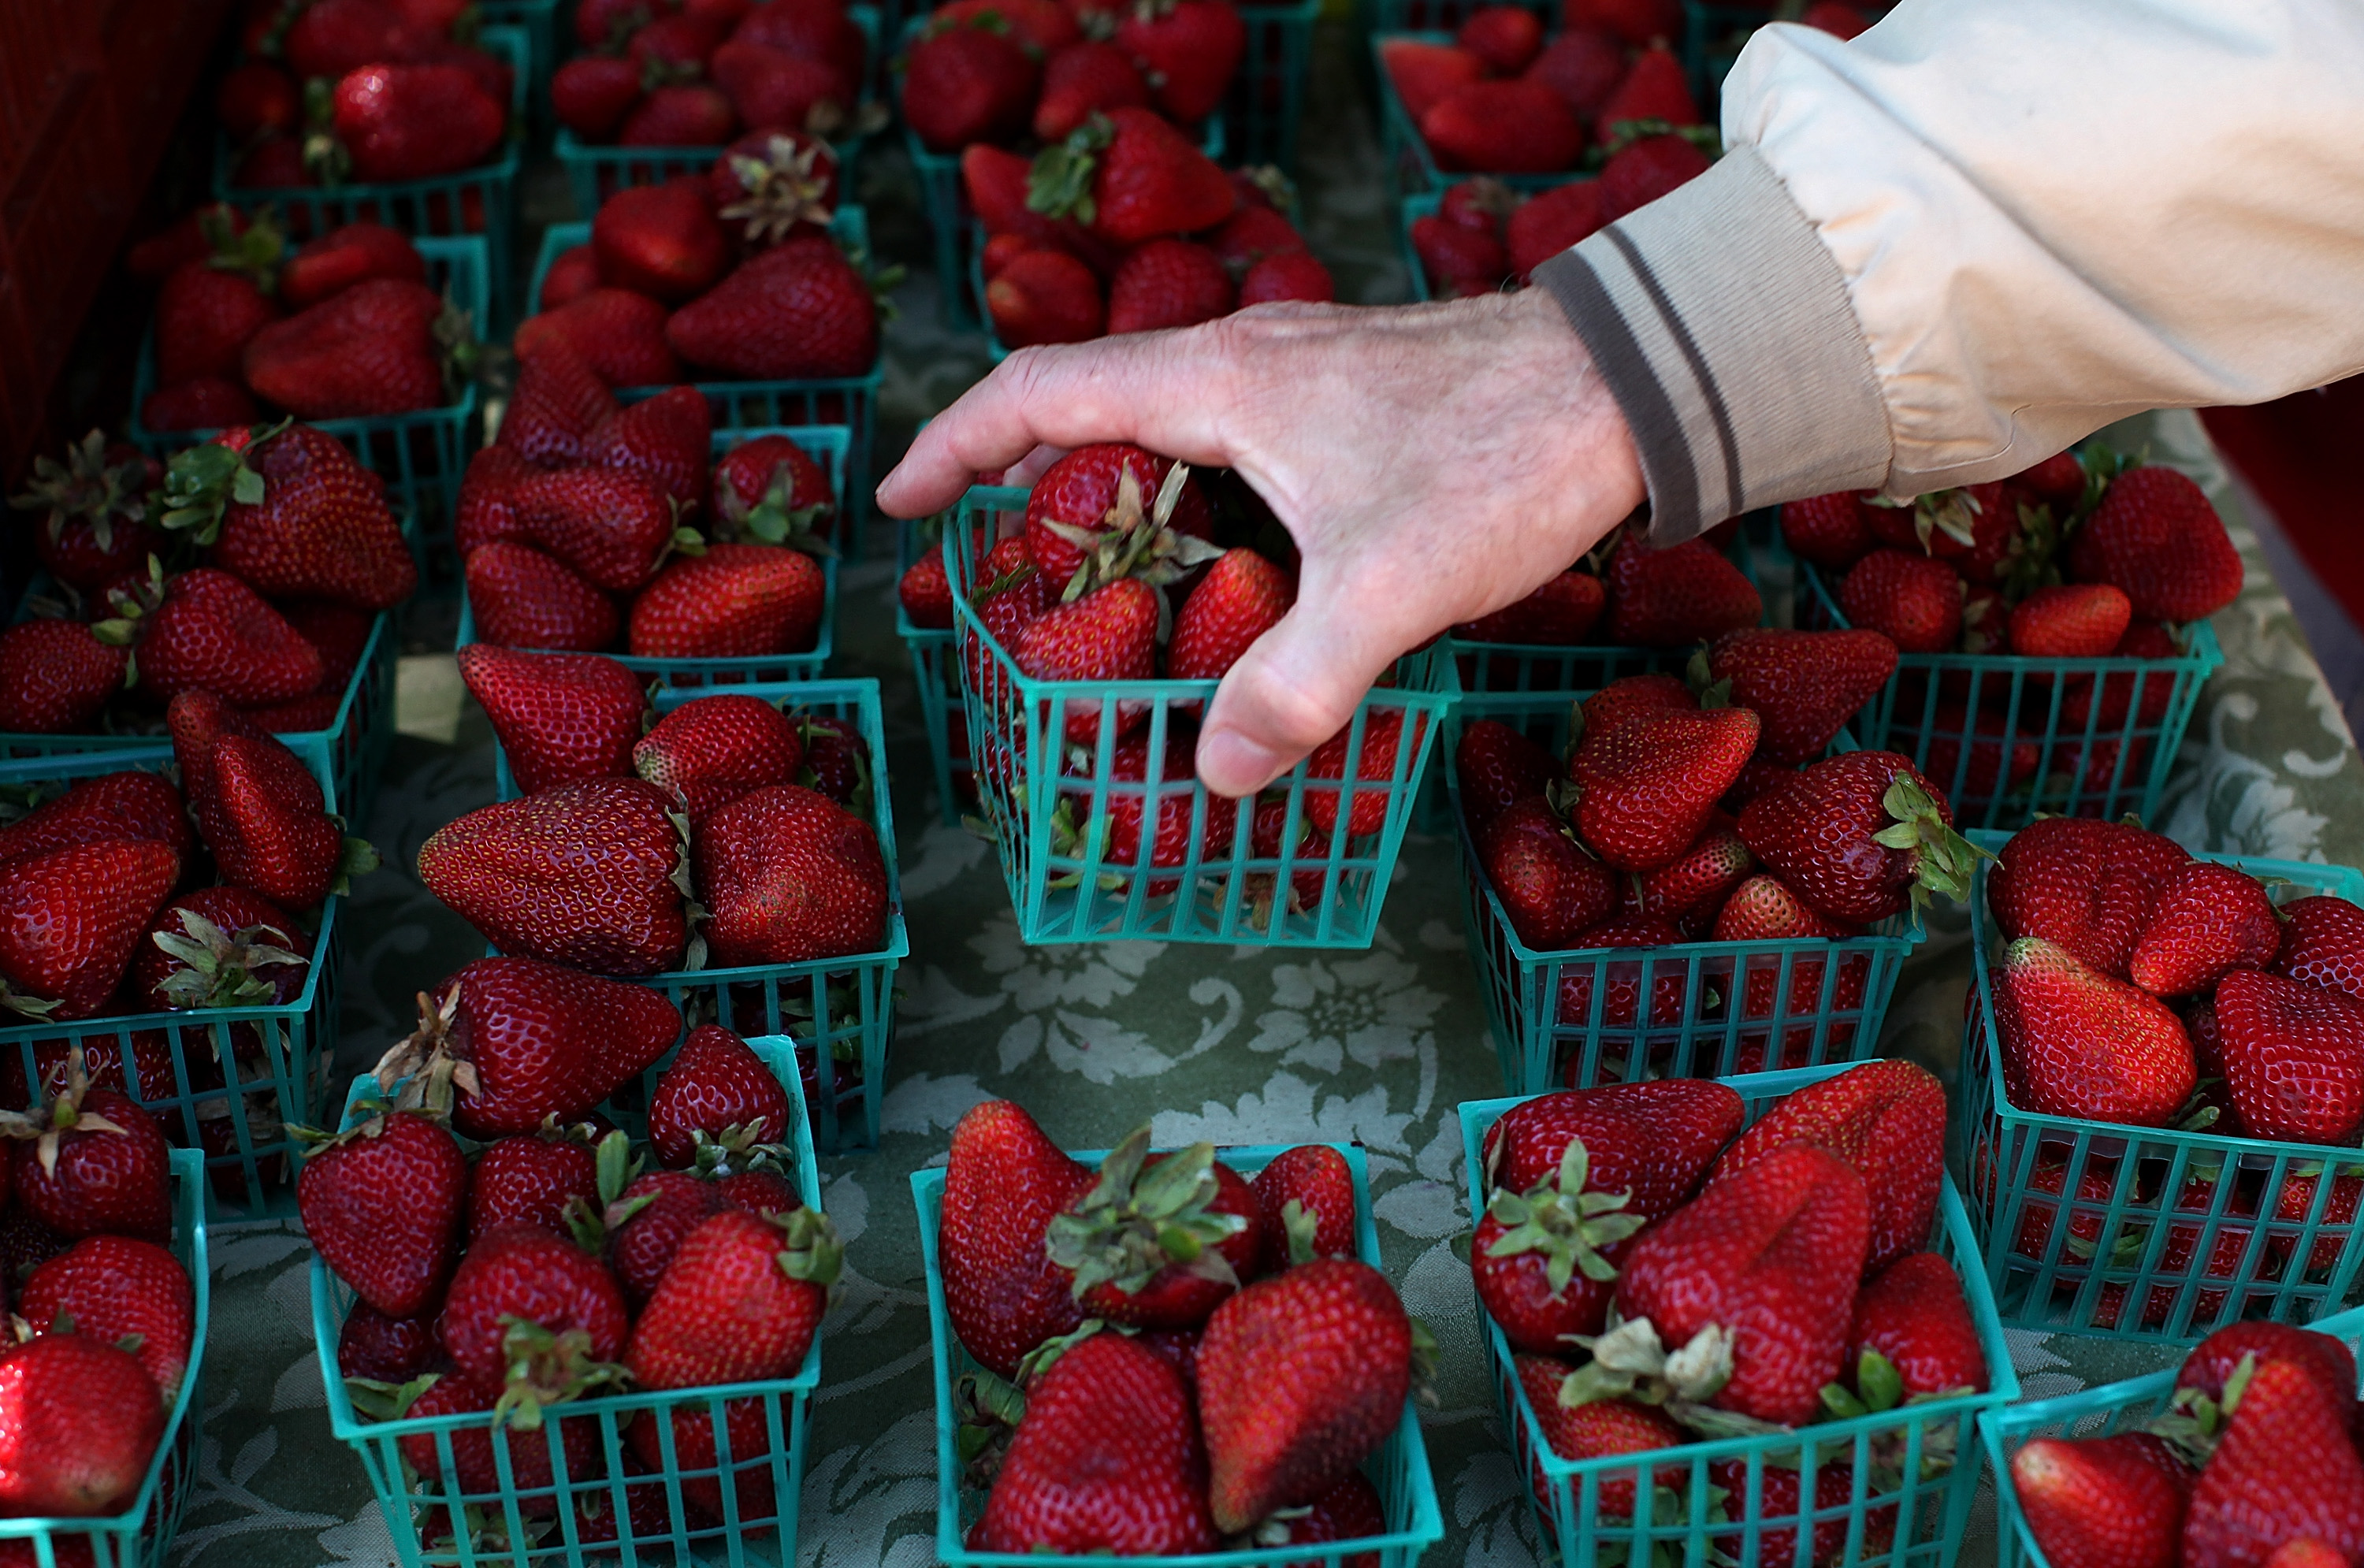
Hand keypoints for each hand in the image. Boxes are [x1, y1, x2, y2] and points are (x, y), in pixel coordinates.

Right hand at [876, 290, 1645, 795]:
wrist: (1635, 378)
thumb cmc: (1508, 453)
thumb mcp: (1393, 582)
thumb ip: (1296, 682)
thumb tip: (1211, 777)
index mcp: (1220, 380)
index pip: (1040, 392)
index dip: (955, 446)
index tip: (899, 506)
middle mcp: (1245, 361)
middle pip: (1091, 411)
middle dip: (1029, 494)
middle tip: (1002, 587)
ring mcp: (1300, 375)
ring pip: (1166, 432)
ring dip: (1119, 503)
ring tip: (1100, 601)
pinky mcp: (1351, 400)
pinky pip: (1232, 448)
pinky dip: (1197, 509)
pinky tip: (1228, 579)